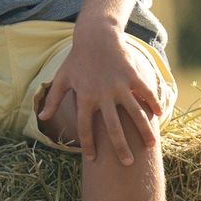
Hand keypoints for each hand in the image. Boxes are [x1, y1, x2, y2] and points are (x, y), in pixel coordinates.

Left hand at [36, 20, 162, 164]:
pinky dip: (153, 104)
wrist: (95, 36)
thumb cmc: (77, 59)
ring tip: (150, 146)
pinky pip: (145, 93)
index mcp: (84, 97)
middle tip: (128, 164)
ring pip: (134, 113)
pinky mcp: (132, 75)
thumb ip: (54, 99)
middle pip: (112, 127)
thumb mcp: (63, 78)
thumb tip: (42, 117)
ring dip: (143, 131)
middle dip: (120, 147)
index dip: (88, 144)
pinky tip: (158, 117)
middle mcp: (102, 94)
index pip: (84, 127)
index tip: (93, 159)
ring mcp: (119, 85)